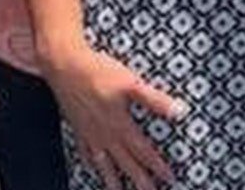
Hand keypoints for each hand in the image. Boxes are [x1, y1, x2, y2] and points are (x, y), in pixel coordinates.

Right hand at [47, 45, 185, 187]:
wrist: (65, 65)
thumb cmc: (99, 72)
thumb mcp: (131, 83)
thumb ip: (155, 100)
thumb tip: (179, 112)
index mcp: (120, 125)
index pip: (143, 151)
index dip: (157, 166)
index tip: (169, 178)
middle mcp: (104, 134)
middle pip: (125, 163)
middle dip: (139, 180)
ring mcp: (89, 133)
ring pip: (103, 163)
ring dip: (112, 179)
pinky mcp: (77, 126)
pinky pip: (85, 152)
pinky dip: (91, 163)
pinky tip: (92, 167)